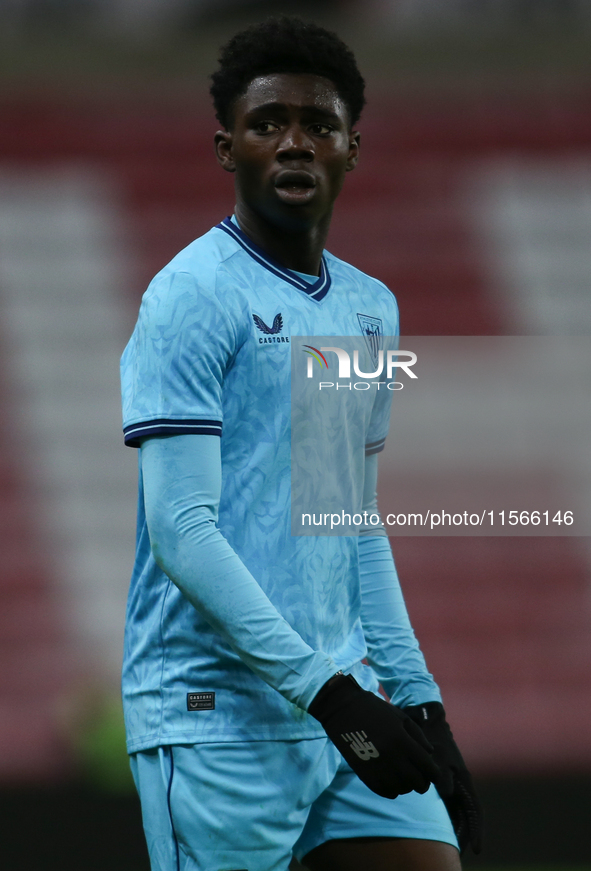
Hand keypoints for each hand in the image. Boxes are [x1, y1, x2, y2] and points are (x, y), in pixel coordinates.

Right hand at [308, 673, 438, 798]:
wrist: (343, 709)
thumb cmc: (375, 710)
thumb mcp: (400, 717)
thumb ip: (418, 736)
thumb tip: (430, 754)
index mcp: (403, 741)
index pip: (428, 769)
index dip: (433, 774)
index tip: (432, 772)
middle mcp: (392, 757)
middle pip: (417, 783)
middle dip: (422, 782)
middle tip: (419, 776)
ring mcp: (377, 767)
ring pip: (402, 790)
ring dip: (406, 785)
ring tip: (403, 777)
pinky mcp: (364, 774)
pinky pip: (385, 792)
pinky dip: (392, 790)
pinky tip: (391, 780)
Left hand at [405, 702, 482, 854]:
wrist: (427, 722)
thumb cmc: (433, 738)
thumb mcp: (438, 755)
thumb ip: (442, 774)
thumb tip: (447, 793)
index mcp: (464, 780)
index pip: (474, 811)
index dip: (476, 830)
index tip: (477, 849)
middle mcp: (461, 785)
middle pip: (469, 816)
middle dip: (468, 835)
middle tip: (465, 855)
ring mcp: (453, 784)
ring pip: (459, 813)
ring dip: (458, 829)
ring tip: (454, 848)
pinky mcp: (443, 782)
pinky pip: (449, 805)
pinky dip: (448, 819)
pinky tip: (442, 829)